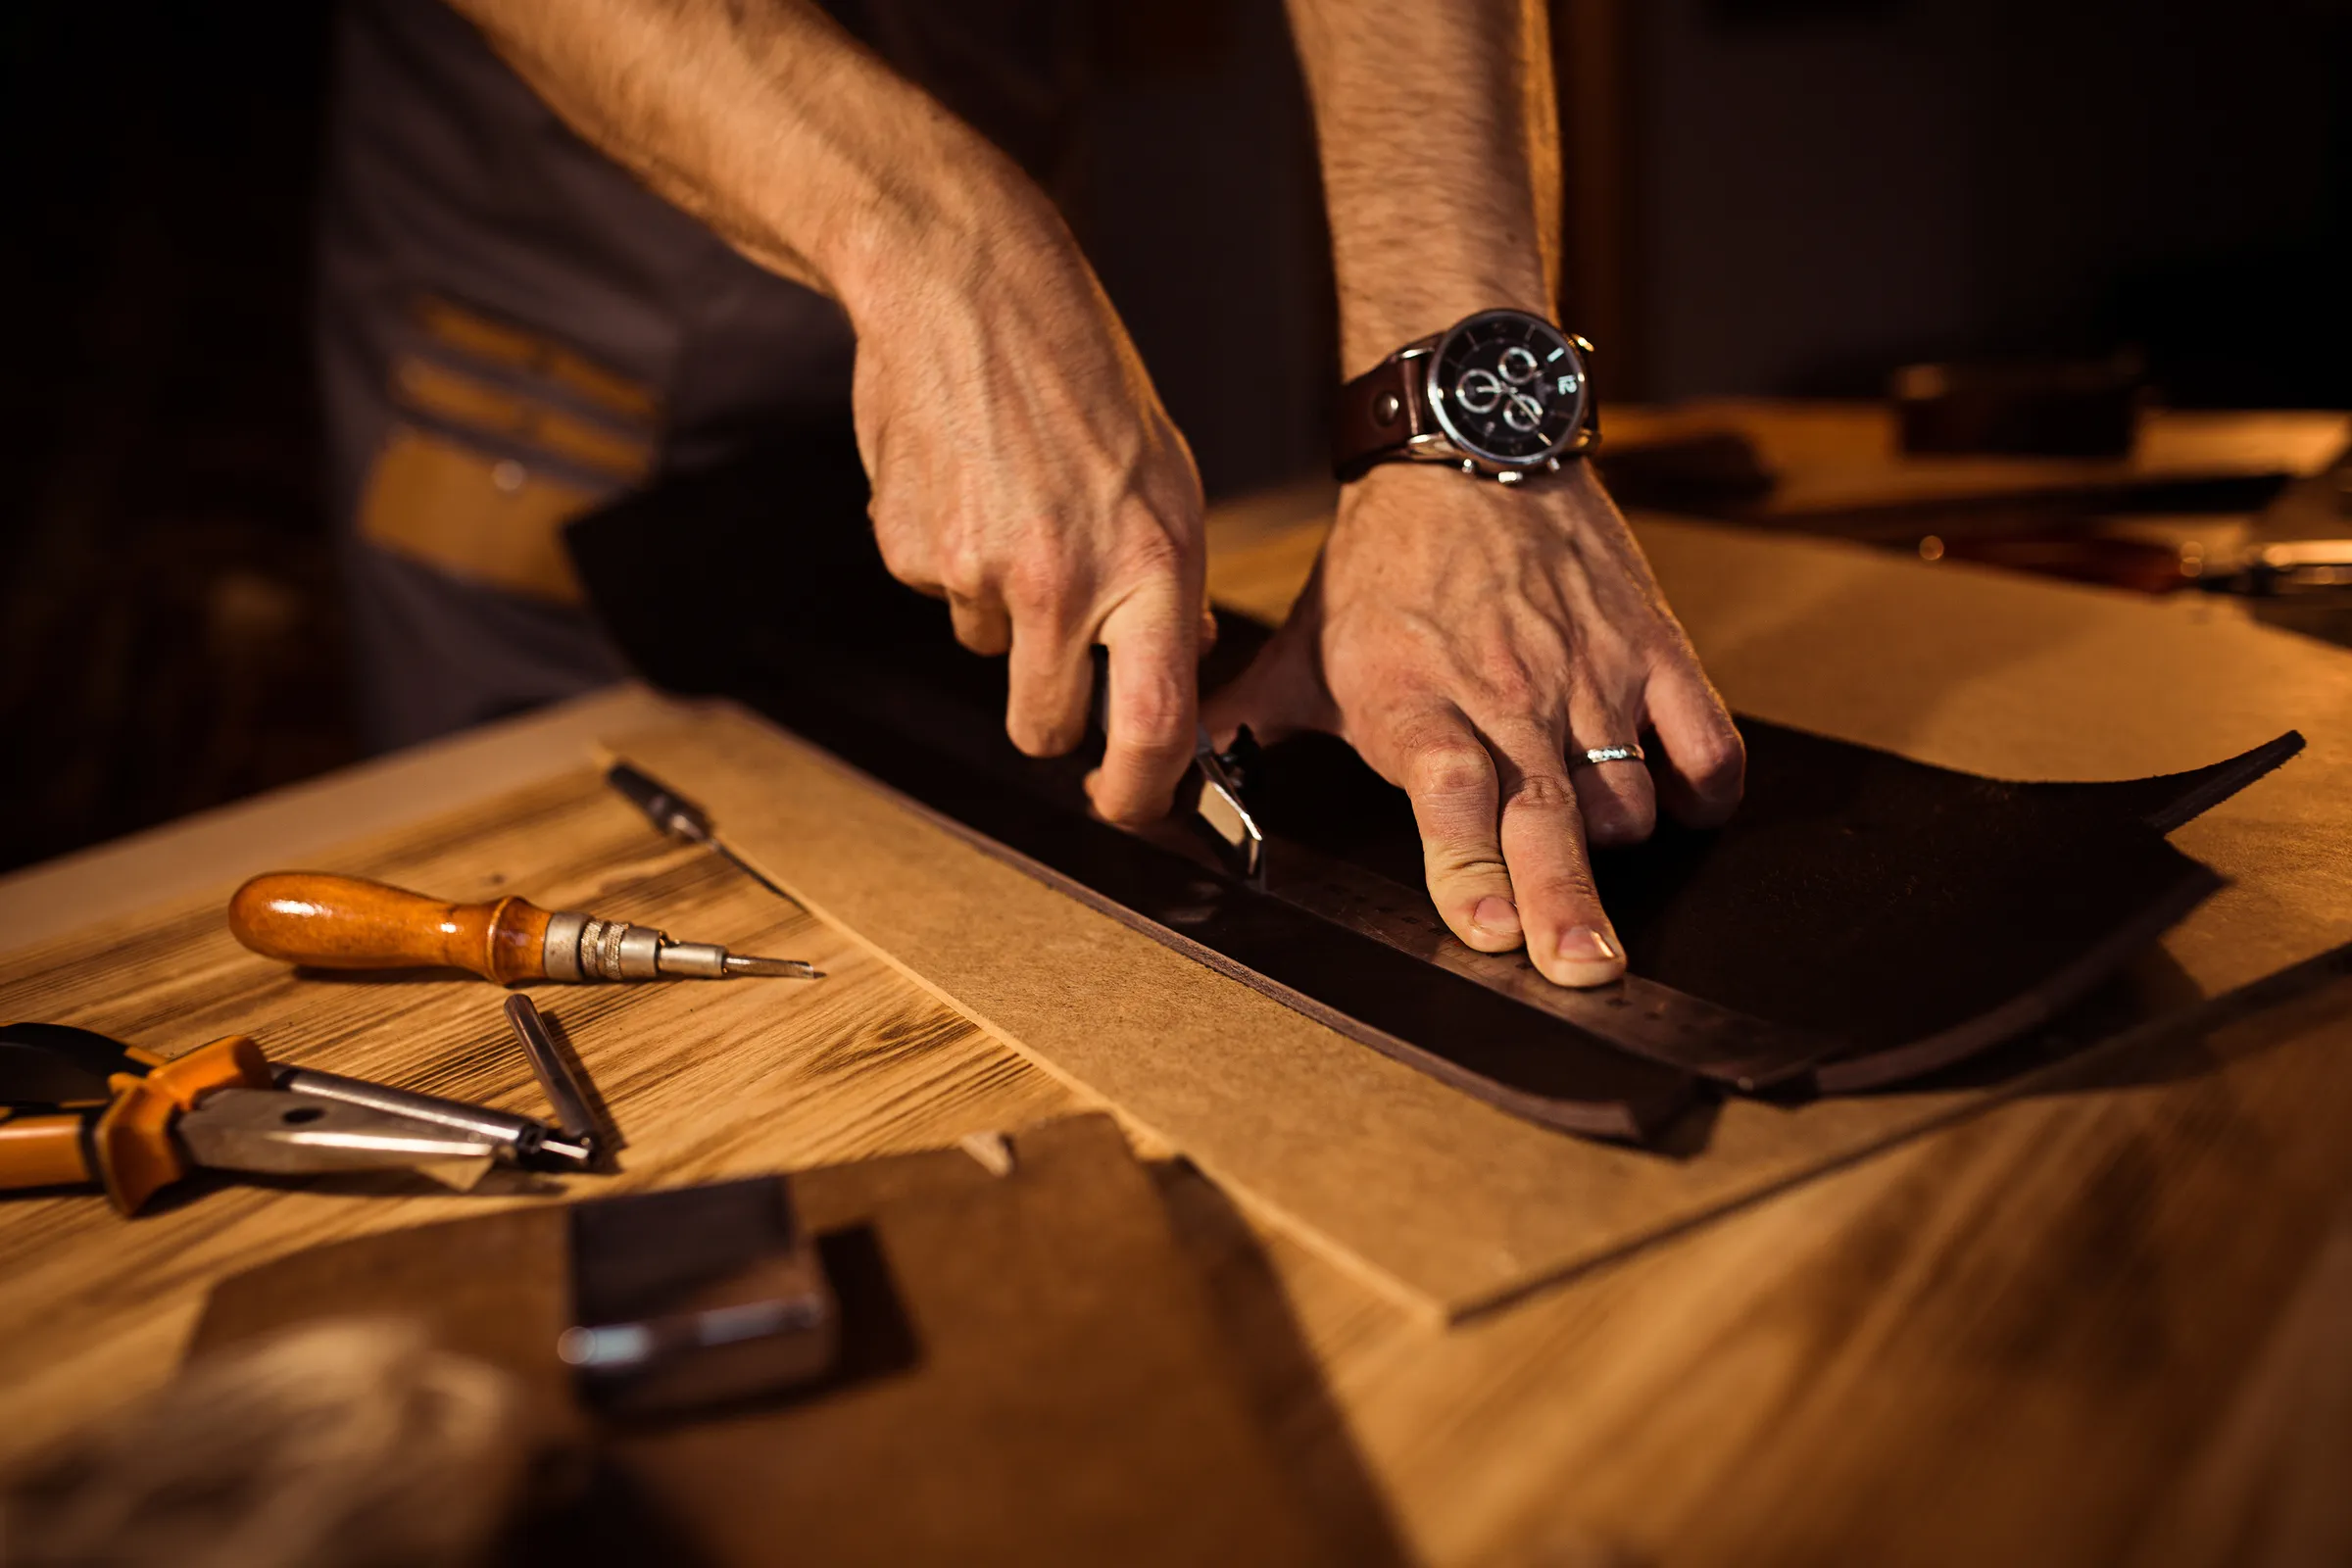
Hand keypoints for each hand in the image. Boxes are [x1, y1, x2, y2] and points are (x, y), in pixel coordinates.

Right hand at [847, 197, 1211, 820]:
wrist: (962, 282)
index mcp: (1151, 559)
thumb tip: (1184, 659)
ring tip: (1014, 502)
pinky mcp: (908, 548)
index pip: (1155, 723)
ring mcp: (978, 569)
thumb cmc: (1075, 366)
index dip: (1141, 790)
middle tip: (1055, 670)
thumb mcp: (1167, 470)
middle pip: (1045, 724)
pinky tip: (966, 480)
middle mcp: (1065, 577)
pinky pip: (938, 592)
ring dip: (1001, 606)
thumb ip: (1172, 575)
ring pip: (989, 648)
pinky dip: (950, 555)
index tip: (1129, 803)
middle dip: (1050, 719)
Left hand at [1205, 461, 1744, 986]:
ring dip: (1618, 839)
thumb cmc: (1382, 559)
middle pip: (1545, 816)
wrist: (1462, 444)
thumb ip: (1242, 721)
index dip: (1468, 865)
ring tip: (1598, 855)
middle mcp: (1505, 695)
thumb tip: (1162, 778)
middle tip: (1584, 970)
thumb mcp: (1302, 646)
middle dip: (1566, 903)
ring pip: (1627, 792)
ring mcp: (1587, 673)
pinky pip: (1703, 737)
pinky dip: (1703, 786)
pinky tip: (1685, 809)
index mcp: (1415, 700)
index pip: (1448, 794)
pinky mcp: (1650, 645)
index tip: (1489, 929)